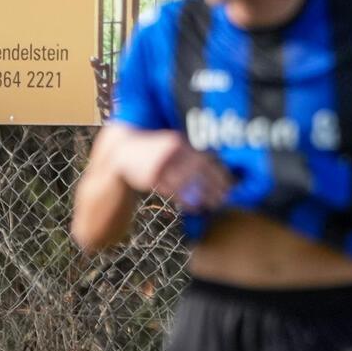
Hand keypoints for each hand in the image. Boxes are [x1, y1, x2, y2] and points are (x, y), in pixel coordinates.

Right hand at [113, 131, 231, 211]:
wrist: (120, 151)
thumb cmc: (151, 151)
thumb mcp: (170, 145)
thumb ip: (188, 154)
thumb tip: (214, 165)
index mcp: (178, 142)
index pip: (205, 158)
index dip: (219, 173)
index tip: (231, 185)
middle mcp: (171, 152)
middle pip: (199, 171)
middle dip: (215, 186)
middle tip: (226, 198)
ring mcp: (160, 165)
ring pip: (187, 183)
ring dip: (203, 195)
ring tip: (214, 205)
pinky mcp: (150, 177)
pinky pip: (172, 191)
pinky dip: (186, 201)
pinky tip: (196, 208)